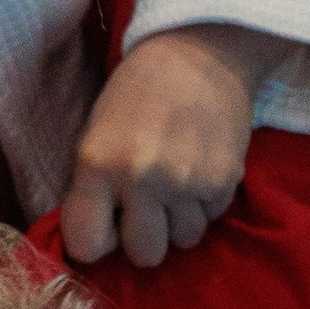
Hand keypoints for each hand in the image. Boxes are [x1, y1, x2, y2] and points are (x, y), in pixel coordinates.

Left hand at [59, 20, 291, 268]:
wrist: (199, 52)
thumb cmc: (137, 93)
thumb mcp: (96, 134)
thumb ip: (95, 188)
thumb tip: (102, 240)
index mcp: (97, 164)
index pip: (86, 246)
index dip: (98, 240)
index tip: (108, 223)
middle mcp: (140, 178)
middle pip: (144, 255)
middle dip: (147, 237)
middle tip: (149, 207)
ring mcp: (185, 181)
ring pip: (184, 240)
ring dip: (181, 219)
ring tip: (178, 181)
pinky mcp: (223, 180)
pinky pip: (212, 217)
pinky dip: (206, 201)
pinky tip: (200, 166)